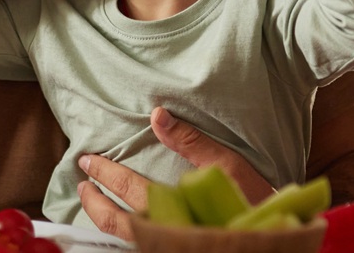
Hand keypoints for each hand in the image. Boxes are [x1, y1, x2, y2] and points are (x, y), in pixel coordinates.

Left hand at [76, 106, 275, 240]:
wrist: (271, 236)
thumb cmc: (252, 198)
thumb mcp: (226, 164)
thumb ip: (190, 141)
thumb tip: (157, 115)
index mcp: (174, 210)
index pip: (129, 190)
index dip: (105, 173)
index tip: (88, 160)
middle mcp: (164, 234)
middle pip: (115, 222)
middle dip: (93, 201)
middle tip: (82, 182)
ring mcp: (165, 246)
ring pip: (123, 238)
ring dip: (101, 218)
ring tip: (90, 200)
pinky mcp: (171, 250)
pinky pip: (137, 243)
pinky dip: (122, 232)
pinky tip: (117, 220)